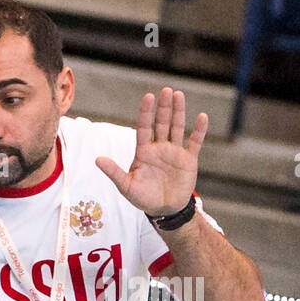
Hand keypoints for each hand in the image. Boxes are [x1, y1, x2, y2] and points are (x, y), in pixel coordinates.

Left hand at [97, 87, 206, 216]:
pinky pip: (195, 142)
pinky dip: (199, 131)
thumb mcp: (126, 186)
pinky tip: (202, 117)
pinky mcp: (189, 159)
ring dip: (179, 112)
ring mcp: (175, 152)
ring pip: (177, 128)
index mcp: (143, 152)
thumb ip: (114, 172)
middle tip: (165, 91)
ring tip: (178, 95)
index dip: (146, 113)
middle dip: (163, 108)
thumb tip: (97, 159)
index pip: (144, 128)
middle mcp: (159, 148)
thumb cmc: (142, 197)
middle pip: (162, 123)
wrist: (163, 209)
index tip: (148, 97)